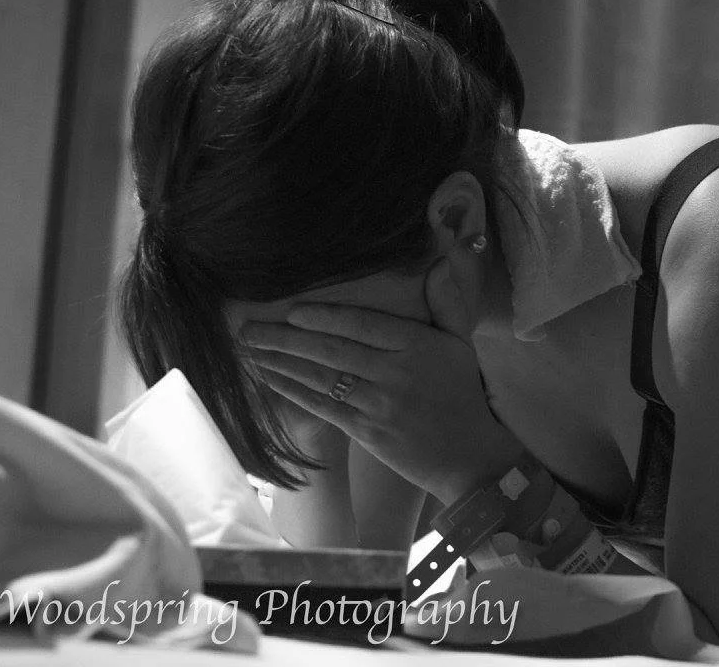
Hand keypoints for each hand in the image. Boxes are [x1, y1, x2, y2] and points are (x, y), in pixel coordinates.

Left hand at [243, 259, 524, 503]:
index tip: (292, 311)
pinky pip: (324, 408)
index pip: (364, 325)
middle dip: (286, 339)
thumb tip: (439, 263)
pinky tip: (271, 382)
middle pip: (333, 350)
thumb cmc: (462, 392)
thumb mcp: (461, 342)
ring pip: (322, 379)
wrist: (469, 455)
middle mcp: (396, 373)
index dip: (325, 318)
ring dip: (281, 364)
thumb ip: (448, 302)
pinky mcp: (367, 433)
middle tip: (249, 330)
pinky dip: (294, 393)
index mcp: (418, 345)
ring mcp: (380, 405)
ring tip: (250, 353)